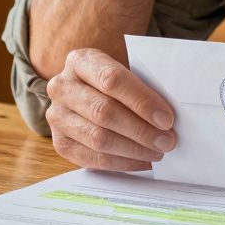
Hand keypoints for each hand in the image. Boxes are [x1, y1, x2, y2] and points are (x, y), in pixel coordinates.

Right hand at [45, 48, 177, 170]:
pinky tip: (142, 161)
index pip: (111, 80)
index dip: (141, 101)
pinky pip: (92, 158)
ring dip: (134, 149)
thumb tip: (168, 116)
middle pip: (104, 112)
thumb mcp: (127, 72)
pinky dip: (122, 163)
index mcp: (81, 61)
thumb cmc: (117, 83)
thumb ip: (144, 87)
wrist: (89, 92)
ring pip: (98, 138)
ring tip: (157, 152)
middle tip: (167, 141)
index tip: (167, 118)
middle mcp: (62, 87)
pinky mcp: (59, 143)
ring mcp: (57, 116)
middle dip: (141, 130)